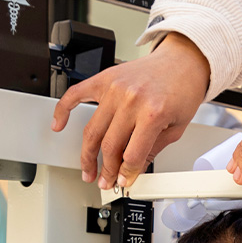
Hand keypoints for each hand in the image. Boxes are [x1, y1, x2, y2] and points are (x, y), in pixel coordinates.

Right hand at [51, 33, 209, 188]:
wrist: (182, 61)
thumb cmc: (182, 90)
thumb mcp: (177, 127)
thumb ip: (153, 149)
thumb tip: (134, 169)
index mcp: (153, 113)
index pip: (132, 154)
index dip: (127, 173)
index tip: (124, 181)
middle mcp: (131, 100)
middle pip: (109, 146)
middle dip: (106, 170)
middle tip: (104, 181)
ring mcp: (115, 89)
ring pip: (93, 130)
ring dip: (87, 155)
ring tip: (88, 169)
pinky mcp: (105, 79)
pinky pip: (76, 94)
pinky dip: (63, 110)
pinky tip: (58, 125)